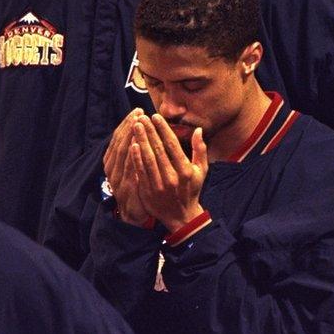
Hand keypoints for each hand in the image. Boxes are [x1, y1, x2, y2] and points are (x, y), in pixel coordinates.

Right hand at [103, 108, 150, 225]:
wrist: (134, 214)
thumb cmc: (135, 188)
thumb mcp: (130, 169)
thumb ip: (131, 151)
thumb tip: (137, 131)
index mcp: (111, 162)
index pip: (117, 138)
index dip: (126, 124)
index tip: (136, 112)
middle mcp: (111, 168)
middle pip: (119, 143)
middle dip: (129, 126)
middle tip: (139, 113)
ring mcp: (116, 178)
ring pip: (122, 153)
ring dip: (130, 137)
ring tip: (139, 123)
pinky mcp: (125, 188)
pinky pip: (128, 168)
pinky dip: (132, 156)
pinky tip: (138, 145)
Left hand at [130, 114, 207, 230]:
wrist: (181, 217)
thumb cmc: (191, 190)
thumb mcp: (201, 171)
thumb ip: (200, 149)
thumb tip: (198, 130)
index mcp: (186, 170)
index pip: (172, 144)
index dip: (162, 129)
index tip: (155, 116)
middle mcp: (173, 177)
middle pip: (158, 149)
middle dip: (149, 131)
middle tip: (141, 117)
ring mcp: (159, 185)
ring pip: (148, 159)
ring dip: (140, 140)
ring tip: (135, 126)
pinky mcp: (148, 192)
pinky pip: (140, 172)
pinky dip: (135, 158)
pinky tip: (132, 145)